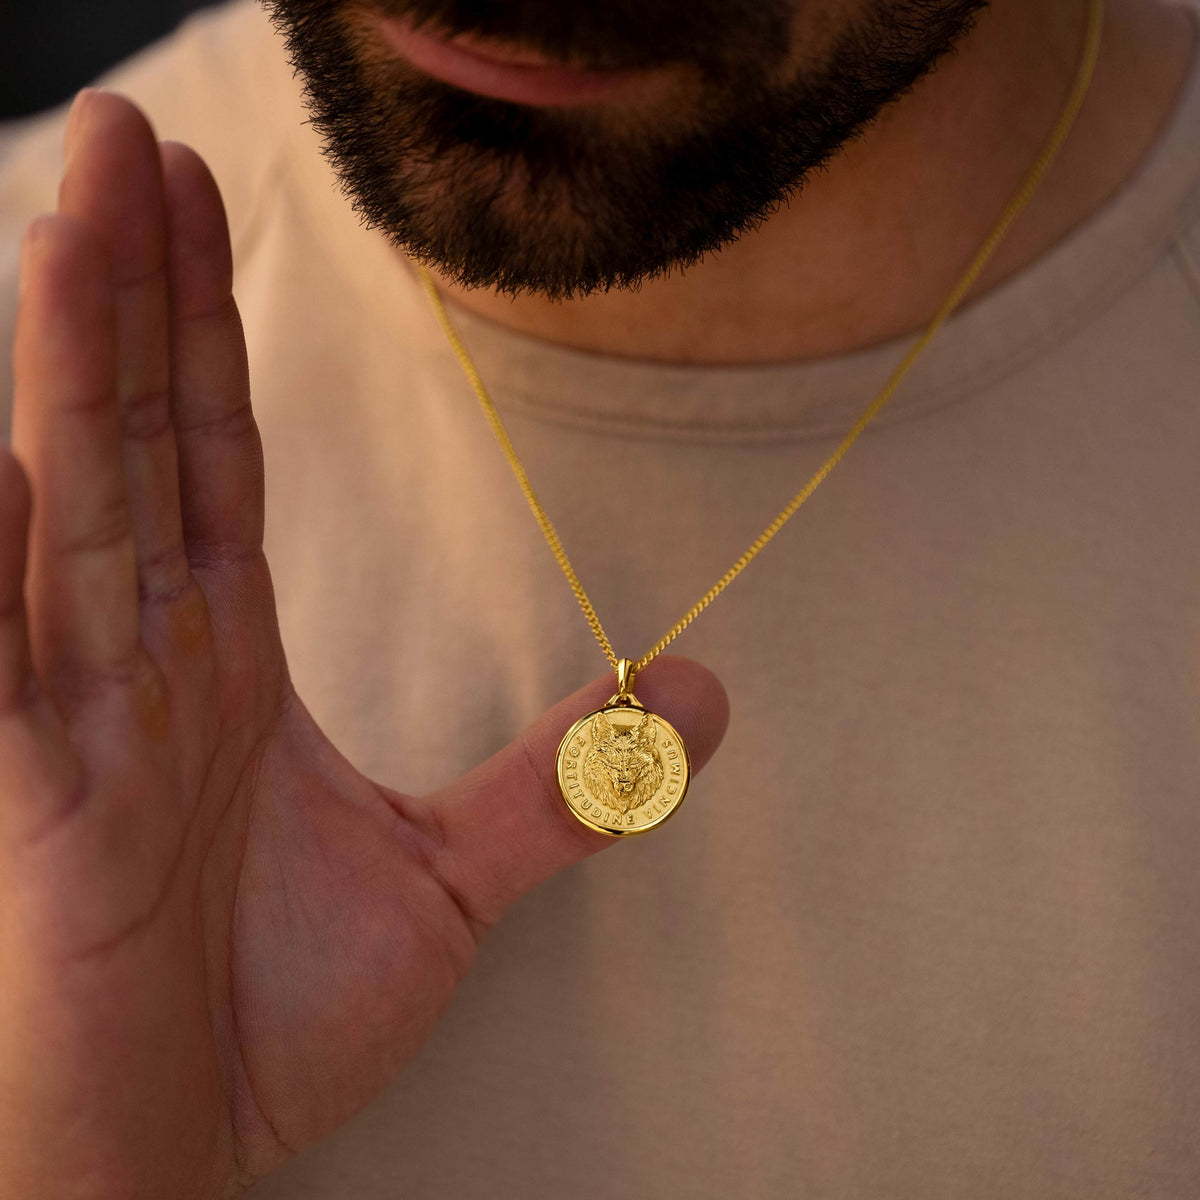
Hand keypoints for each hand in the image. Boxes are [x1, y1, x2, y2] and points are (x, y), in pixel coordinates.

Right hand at [0, 90, 728, 1198]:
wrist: (181, 1158)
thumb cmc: (272, 1020)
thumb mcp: (451, 879)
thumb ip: (562, 781)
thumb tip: (699, 694)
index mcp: (221, 664)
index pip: (213, 458)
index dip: (209, 333)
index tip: (208, 212)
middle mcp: (143, 663)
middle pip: (142, 441)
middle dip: (134, 290)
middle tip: (135, 142)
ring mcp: (80, 724)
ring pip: (77, 511)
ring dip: (75, 366)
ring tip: (76, 221)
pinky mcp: (39, 806)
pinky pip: (9, 663)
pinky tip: (6, 454)